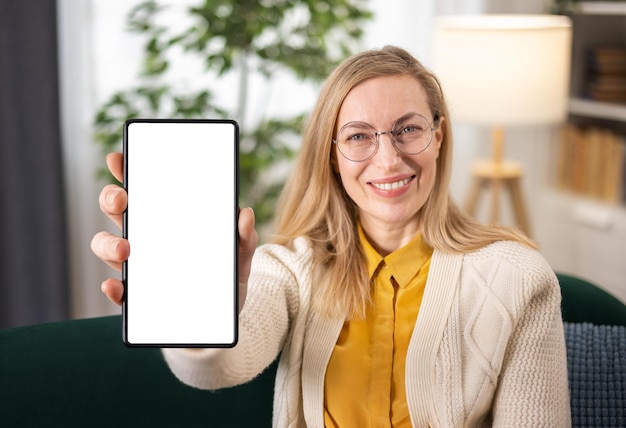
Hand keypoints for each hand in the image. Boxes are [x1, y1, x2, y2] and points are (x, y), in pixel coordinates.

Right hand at [90, 152, 258, 311]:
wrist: (221, 318)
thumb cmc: (225, 278)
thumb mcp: (239, 255)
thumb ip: (244, 237)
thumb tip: (245, 214)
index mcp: (168, 218)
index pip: (143, 188)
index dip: (126, 170)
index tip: (119, 158)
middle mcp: (146, 237)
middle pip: (116, 210)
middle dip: (111, 198)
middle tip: (122, 200)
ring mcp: (138, 266)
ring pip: (107, 246)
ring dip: (109, 244)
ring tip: (127, 250)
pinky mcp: (136, 297)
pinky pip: (117, 290)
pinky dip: (113, 288)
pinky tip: (117, 286)